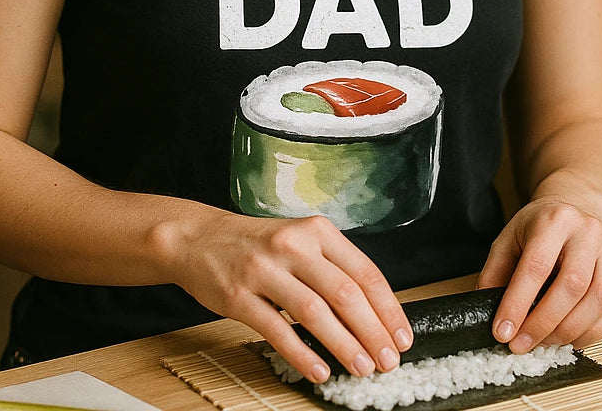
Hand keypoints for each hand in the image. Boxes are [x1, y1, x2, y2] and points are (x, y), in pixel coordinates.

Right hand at [169, 209, 411, 381]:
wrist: (199, 238)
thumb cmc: (258, 245)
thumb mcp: (301, 240)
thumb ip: (333, 267)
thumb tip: (374, 313)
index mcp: (317, 231)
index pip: (364, 271)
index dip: (388, 308)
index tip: (401, 336)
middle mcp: (293, 245)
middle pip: (344, 293)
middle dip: (372, 332)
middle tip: (387, 361)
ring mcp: (264, 270)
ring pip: (314, 312)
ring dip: (343, 345)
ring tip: (361, 368)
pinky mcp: (238, 296)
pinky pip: (276, 330)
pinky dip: (302, 354)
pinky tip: (319, 371)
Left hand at [477, 197, 601, 351]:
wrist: (574, 206)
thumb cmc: (538, 227)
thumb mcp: (509, 238)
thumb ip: (495, 272)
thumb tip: (483, 309)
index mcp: (553, 220)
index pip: (536, 265)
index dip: (518, 303)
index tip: (503, 332)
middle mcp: (587, 231)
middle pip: (571, 284)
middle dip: (543, 323)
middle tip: (522, 344)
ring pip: (599, 299)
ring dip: (570, 331)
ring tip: (545, 344)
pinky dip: (593, 332)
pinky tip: (571, 340)